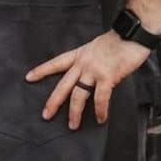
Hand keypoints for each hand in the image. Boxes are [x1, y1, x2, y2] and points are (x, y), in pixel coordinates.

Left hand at [25, 31, 149, 129]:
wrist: (131, 34)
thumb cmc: (118, 41)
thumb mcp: (97, 48)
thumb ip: (90, 62)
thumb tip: (91, 77)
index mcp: (79, 54)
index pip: (56, 63)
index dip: (42, 70)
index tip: (29, 77)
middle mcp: (83, 63)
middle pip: (63, 84)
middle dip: (53, 101)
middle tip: (45, 115)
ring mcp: (94, 70)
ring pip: (78, 94)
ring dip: (74, 112)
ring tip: (72, 125)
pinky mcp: (107, 76)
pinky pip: (100, 98)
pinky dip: (99, 110)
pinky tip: (100, 119)